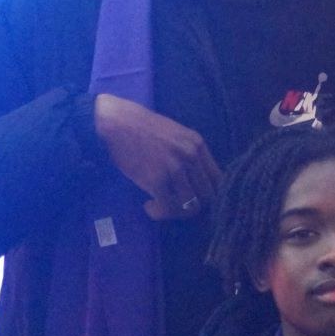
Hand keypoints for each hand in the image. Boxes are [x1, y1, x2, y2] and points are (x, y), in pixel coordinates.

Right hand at [93, 93, 221, 219]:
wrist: (115, 122)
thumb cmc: (141, 129)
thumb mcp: (176, 135)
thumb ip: (190, 154)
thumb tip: (198, 182)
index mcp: (198, 144)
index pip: (219, 179)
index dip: (209, 194)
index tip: (194, 198)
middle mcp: (191, 156)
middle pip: (208, 195)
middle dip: (193, 205)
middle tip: (175, 205)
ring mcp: (175, 167)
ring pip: (191, 205)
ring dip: (175, 212)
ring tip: (160, 207)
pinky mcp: (157, 179)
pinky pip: (168, 207)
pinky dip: (158, 212)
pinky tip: (149, 207)